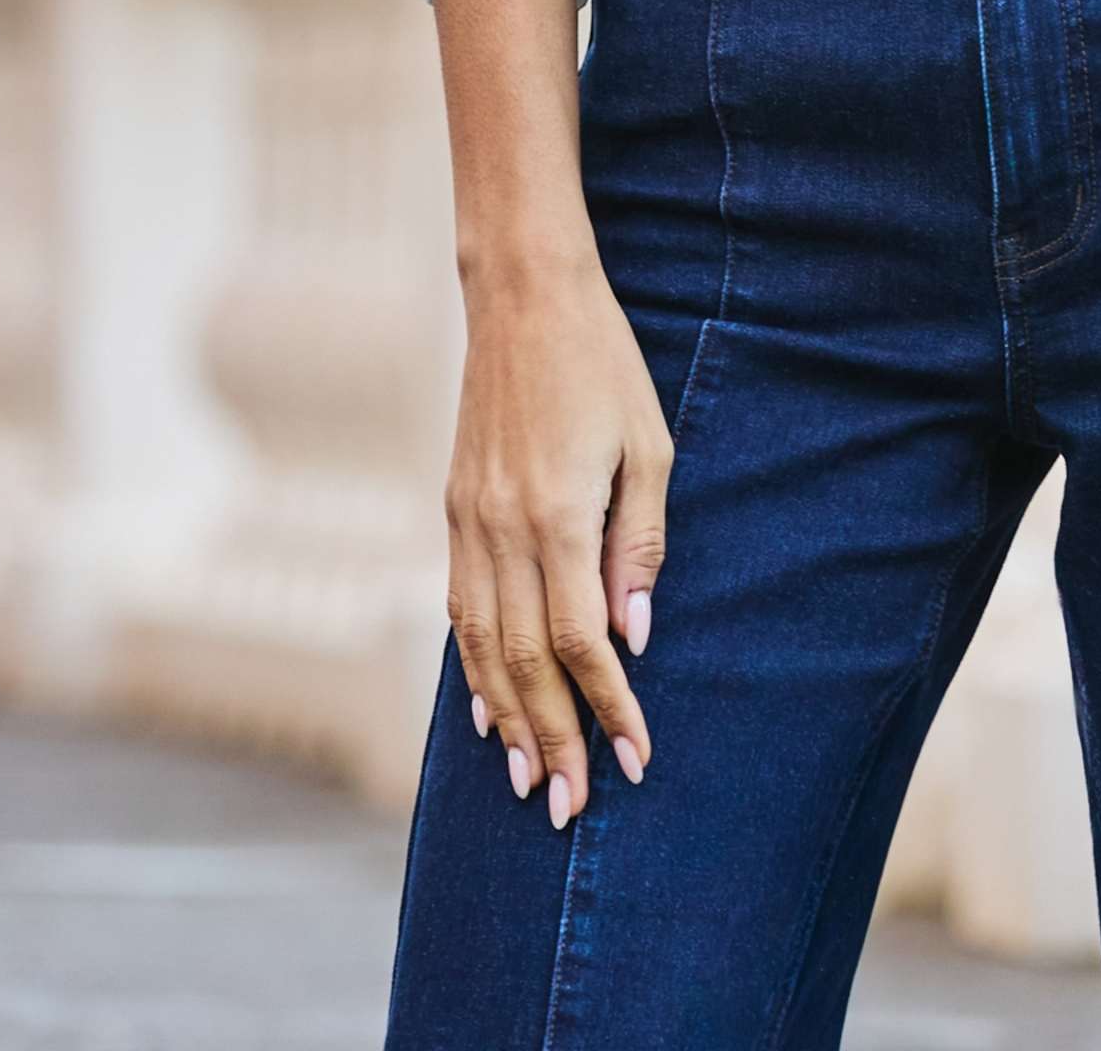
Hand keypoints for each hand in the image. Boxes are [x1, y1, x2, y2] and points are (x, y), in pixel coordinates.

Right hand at [445, 247, 667, 825]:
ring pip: (481, 646)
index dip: (608, 707)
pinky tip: (484, 705)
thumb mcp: (648, 447)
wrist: (522, 295)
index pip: (582, 642)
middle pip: (524, 661)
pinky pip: (457, 607)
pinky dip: (470, 665)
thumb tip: (636, 636)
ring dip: (504, 718)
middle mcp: (502, 529)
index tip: (633, 759)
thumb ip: (640, 546)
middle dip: (550, 738)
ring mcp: (468, 521)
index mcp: (559, 517)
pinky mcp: (453, 508)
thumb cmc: (602, 363)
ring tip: (526, 778)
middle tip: (570, 805)